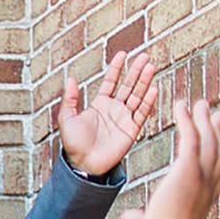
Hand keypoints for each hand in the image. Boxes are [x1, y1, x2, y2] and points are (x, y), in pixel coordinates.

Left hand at [58, 51, 156, 177]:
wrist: (84, 164)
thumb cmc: (74, 144)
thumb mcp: (67, 119)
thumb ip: (70, 99)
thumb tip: (70, 79)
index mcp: (100, 104)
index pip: (110, 82)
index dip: (116, 68)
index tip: (123, 54)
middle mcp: (114, 108)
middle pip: (128, 85)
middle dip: (136, 71)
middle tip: (144, 56)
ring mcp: (124, 118)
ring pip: (137, 96)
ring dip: (144, 82)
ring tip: (150, 67)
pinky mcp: (132, 129)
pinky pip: (142, 113)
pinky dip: (148, 101)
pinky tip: (152, 88)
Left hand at [122, 99, 219, 218]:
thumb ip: (138, 218)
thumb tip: (126, 217)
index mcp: (205, 198)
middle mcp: (209, 184)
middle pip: (218, 149)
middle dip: (217, 130)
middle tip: (214, 113)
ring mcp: (202, 174)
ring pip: (208, 138)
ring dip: (203, 118)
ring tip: (199, 103)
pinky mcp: (189, 167)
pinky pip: (191, 135)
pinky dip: (187, 118)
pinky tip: (181, 105)